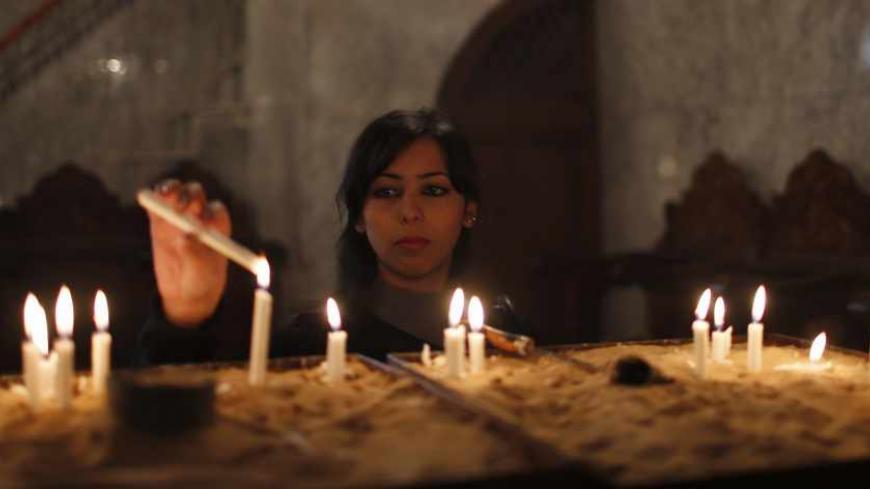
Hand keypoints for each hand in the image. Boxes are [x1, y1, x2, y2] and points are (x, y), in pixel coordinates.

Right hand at [146, 180, 231, 326]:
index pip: (215, 210)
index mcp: (218, 227)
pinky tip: (149, 197)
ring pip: (176, 193)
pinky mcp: (159, 221)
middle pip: (196, 196)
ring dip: (172, 190)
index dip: (209, 211)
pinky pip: (156, 203)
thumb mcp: (202, 272)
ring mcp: (179, 216)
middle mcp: (200, 217)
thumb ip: (195, 255)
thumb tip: (185, 236)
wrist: (185, 293)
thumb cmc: (202, 281)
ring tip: (167, 195)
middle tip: (184, 207)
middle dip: (191, 197)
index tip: (201, 220)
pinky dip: (153, 197)